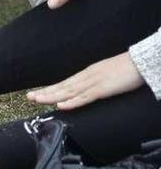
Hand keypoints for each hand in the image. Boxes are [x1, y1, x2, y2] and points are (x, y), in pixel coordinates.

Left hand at [27, 53, 144, 109]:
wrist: (139, 62)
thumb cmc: (124, 69)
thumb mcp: (104, 74)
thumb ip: (93, 81)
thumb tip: (85, 88)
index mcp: (86, 74)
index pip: (64, 84)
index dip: (50, 90)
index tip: (36, 94)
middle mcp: (85, 78)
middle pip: (62, 87)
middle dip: (45, 93)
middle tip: (28, 97)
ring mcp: (93, 83)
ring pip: (68, 92)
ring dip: (52, 97)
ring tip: (37, 100)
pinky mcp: (102, 89)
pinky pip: (85, 97)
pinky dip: (72, 102)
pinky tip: (61, 106)